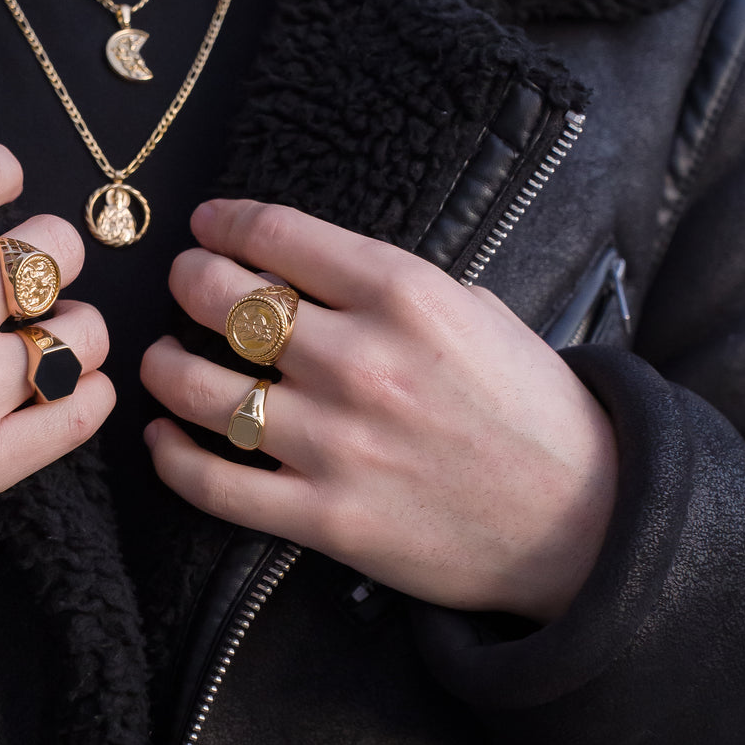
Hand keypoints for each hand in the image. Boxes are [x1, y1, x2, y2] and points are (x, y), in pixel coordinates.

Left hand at [141, 200, 617, 621]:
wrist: (584, 521)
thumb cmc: (533, 410)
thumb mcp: (476, 312)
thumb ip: (391, 286)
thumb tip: (309, 269)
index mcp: (403, 296)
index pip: (276, 236)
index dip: (223, 224)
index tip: (206, 226)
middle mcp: (360, 361)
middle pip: (222, 300)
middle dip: (187, 280)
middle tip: (184, 283)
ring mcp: (337, 443)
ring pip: (198, 387)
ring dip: (163, 365)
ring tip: (161, 360)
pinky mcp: (325, 517)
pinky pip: (212, 481)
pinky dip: (170, 454)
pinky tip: (162, 434)